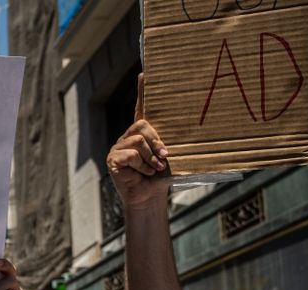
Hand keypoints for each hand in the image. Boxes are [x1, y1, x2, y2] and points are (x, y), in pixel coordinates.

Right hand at [107, 75, 171, 210]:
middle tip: (166, 156)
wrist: (149, 198)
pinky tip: (142, 173)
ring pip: (138, 140)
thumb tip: (195, 136)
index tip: (145, 73)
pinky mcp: (112, 159)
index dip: (142, 91)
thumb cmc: (161, 178)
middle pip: (142, 124)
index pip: (141, 108)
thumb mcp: (170, 158)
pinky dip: (141, 165)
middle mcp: (128, 137)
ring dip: (151, 157)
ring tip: (155, 168)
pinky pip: (130, 154)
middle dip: (157, 140)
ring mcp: (118, 147)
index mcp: (142, 134)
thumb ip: (174, 145)